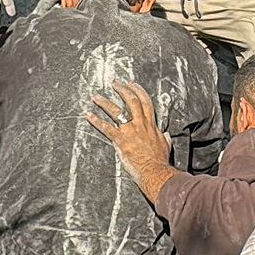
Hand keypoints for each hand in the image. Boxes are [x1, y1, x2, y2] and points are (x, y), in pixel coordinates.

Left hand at [85, 80, 175, 200]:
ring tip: (97, 97)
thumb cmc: (159, 161)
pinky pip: (106, 128)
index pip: (145, 102)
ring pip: (117, 111)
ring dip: (105, 102)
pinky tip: (89, 116)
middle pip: (131, 101)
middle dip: (122, 90)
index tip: (132, 84)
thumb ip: (164, 138)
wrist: (155, 170)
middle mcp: (140, 124)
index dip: (138, 91)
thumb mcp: (166, 145)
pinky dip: (96, 121)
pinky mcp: (121, 140)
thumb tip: (165, 135)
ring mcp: (130, 131)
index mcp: (150, 125)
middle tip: (114, 83)